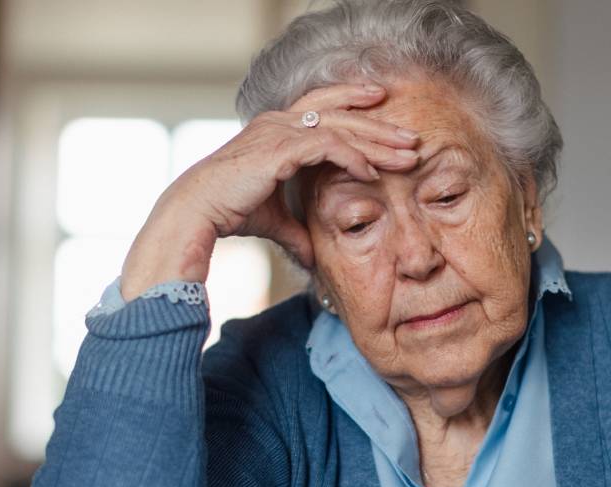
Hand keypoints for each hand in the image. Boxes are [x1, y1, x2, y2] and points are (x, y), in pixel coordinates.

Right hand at [119, 82, 420, 299]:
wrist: (199, 212)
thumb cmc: (230, 212)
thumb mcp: (275, 220)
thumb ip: (298, 231)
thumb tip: (314, 257)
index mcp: (277, 128)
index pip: (324, 108)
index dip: (355, 105)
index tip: (385, 109)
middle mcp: (280, 122)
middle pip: (341, 114)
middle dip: (380, 126)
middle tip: (412, 138)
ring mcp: (280, 130)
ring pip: (341, 127)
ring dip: (377, 141)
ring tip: (407, 154)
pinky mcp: (281, 147)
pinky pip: (328, 145)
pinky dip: (353, 158)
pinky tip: (372, 173)